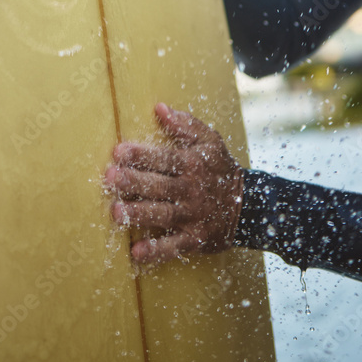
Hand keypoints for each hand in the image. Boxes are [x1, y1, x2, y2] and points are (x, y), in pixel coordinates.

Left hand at [105, 103, 244, 264]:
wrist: (249, 206)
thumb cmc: (220, 169)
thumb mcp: (211, 141)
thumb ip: (185, 125)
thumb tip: (159, 108)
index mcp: (193, 164)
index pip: (165, 158)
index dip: (142, 155)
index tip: (119, 151)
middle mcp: (192, 190)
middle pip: (160, 186)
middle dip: (135, 182)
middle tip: (111, 177)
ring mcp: (193, 216)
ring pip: (164, 215)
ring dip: (140, 214)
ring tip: (116, 212)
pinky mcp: (195, 239)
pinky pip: (175, 246)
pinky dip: (157, 251)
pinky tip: (137, 252)